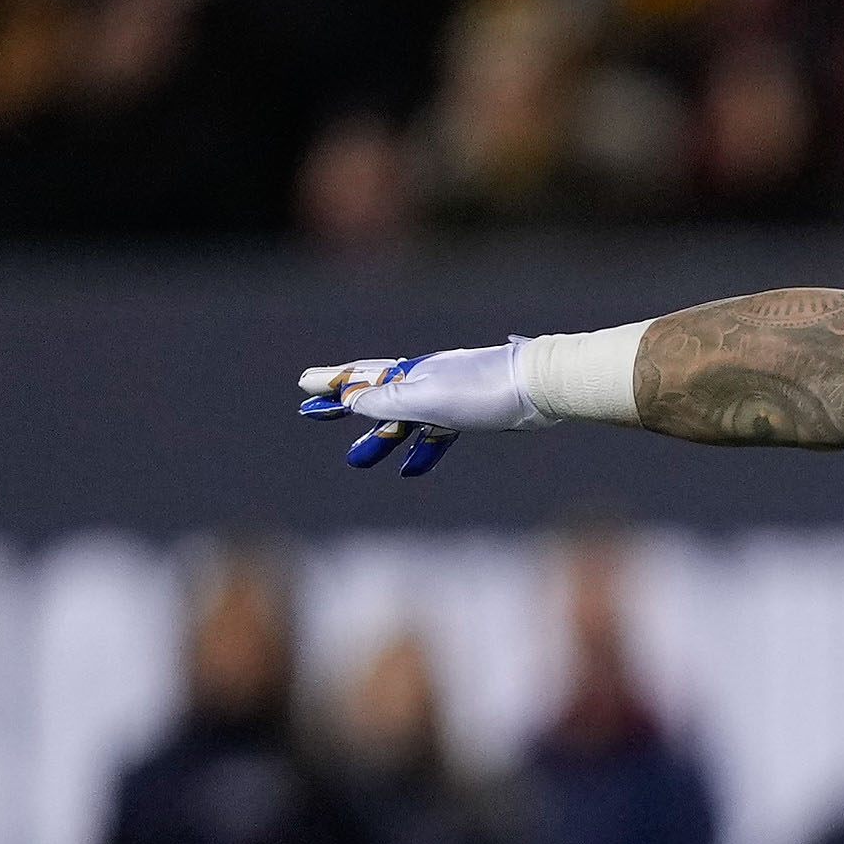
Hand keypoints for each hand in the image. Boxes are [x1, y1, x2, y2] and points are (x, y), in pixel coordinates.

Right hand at [295, 342, 548, 474]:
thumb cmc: (485, 392)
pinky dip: (420, 449)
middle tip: (315, 414)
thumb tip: (350, 398)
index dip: (332, 383)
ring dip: (380, 439)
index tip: (304, 386)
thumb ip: (389, 401)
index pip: (361, 377)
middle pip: (376, 394)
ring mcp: (448, 397)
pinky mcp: (471, 414)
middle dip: (346, 405)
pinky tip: (411, 470)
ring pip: (404, 419)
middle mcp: (425, 380)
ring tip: (358, 460)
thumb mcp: (429, 400)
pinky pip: (436, 433)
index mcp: (411, 374)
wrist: (540, 387)